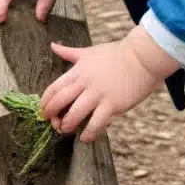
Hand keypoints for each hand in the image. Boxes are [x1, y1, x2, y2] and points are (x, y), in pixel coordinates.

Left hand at [40, 28, 179, 142]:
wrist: (142, 58)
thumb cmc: (117, 54)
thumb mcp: (89, 51)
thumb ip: (69, 52)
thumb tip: (52, 46)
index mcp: (78, 70)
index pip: (55, 87)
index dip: (46, 100)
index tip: (42, 109)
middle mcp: (85, 82)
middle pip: (61, 101)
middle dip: (52, 114)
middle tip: (51, 122)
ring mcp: (99, 94)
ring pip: (75, 114)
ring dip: (67, 125)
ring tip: (65, 130)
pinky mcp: (113, 105)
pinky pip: (96, 123)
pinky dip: (88, 133)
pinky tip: (85, 138)